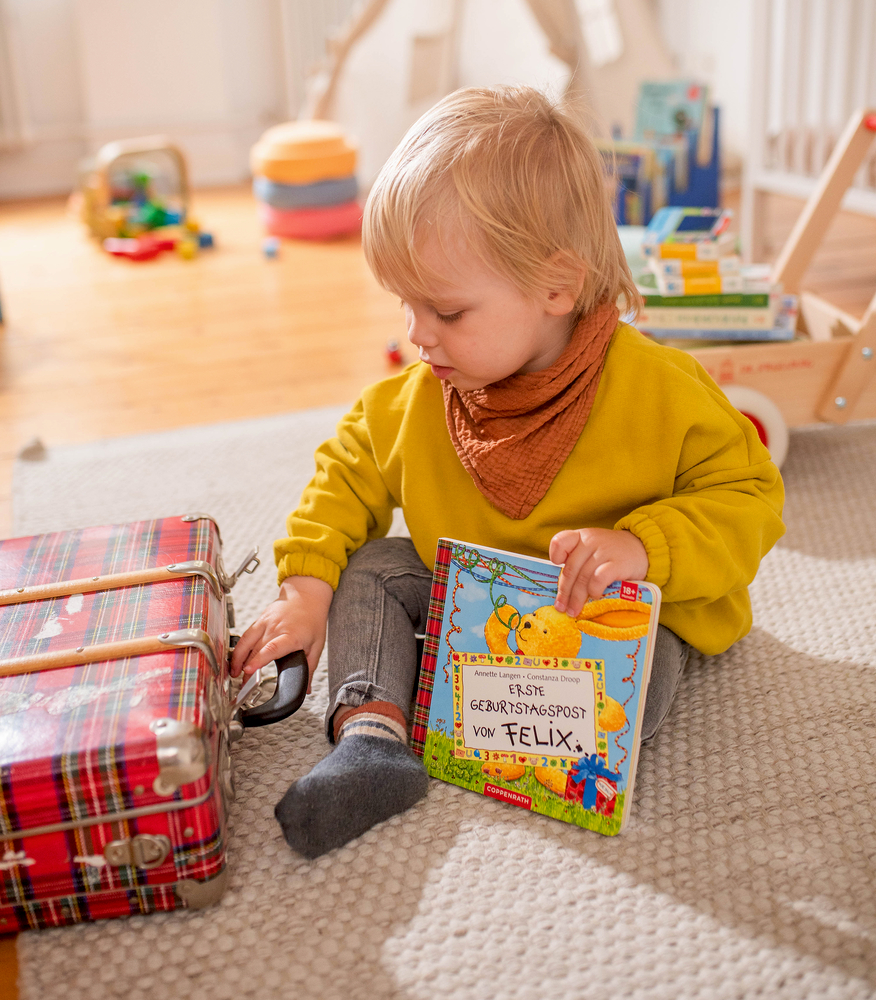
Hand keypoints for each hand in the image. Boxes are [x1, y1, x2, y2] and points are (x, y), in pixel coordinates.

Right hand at [229, 575, 333, 690]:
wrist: (306, 596)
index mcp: (291, 635)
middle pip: (256, 649)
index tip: (249, 670)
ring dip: (238, 657)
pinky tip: (238, 657)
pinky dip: (240, 647)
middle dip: (246, 668)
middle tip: (243, 684)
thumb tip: (307, 689)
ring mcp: (266, 622)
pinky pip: (246, 634)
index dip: (259, 660)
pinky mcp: (259, 619)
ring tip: (234, 672)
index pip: (272, 648)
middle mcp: (276, 628)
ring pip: (246, 641)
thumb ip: (309, 668)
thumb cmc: (312, 619)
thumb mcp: (316, 645)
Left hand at [549, 528, 647, 616]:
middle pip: (570, 569)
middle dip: (564, 591)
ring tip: (574, 611)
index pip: (560, 542)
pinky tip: (594, 597)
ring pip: (583, 576)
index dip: (555, 556)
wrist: (643, 547)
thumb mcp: (593, 549)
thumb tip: (563, 592)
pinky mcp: (618, 563)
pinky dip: (594, 590)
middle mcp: (590, 541)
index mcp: (581, 537)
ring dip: (576, 597)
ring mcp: (604, 551)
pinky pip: (599, 578)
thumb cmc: (612, 554)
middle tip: (561, 607)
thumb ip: (577, 561)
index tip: (556, 568)